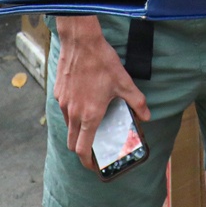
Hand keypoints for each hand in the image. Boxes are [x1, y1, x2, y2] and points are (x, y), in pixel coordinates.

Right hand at [54, 19, 149, 170]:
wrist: (81, 41)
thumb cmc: (102, 62)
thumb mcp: (124, 83)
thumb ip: (137, 102)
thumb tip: (147, 115)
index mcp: (89, 115)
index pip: (82, 150)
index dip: (87, 162)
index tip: (94, 165)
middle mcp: (72, 113)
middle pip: (72, 142)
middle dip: (82, 149)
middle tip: (94, 148)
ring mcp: (63, 103)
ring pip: (68, 125)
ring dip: (78, 129)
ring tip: (93, 121)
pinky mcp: (58, 92)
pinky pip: (64, 109)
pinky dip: (72, 112)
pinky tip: (85, 100)